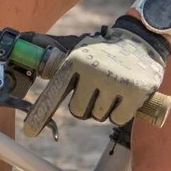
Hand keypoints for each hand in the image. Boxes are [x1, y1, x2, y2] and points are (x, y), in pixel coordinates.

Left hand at [24, 18, 169, 136]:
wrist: (142, 39)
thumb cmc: (104, 51)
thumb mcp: (79, 50)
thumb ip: (57, 58)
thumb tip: (28, 43)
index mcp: (75, 61)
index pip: (55, 92)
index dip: (41, 114)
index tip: (30, 131)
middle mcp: (93, 71)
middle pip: (78, 111)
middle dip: (85, 106)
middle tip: (97, 89)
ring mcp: (115, 82)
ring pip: (98, 116)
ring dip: (104, 109)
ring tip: (113, 88)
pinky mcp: (136, 92)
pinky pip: (118, 119)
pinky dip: (120, 113)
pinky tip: (125, 96)